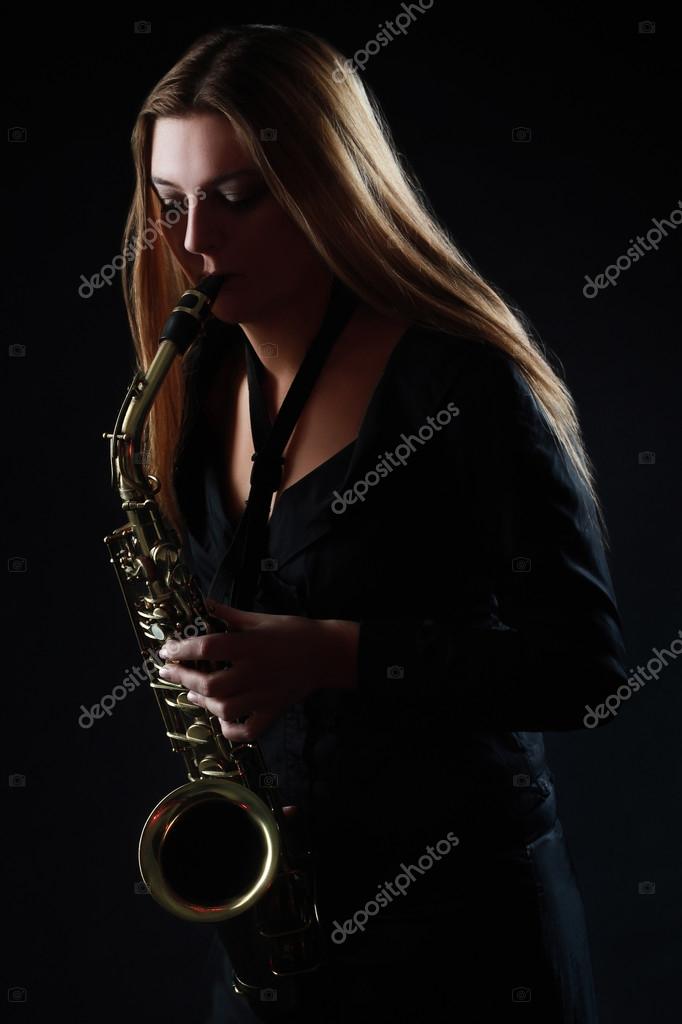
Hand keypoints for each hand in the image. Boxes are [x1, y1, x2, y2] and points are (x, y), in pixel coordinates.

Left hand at [157, 601, 358, 741]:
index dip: (182, 649)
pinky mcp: (273, 710)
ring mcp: (264, 694)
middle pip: (211, 683)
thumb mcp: (260, 618)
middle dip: (184, 677)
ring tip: (193, 692)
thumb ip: (229, 615)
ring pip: (225, 708)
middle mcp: (254, 671)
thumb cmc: (293, 631)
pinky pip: (249, 730)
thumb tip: (203, 603)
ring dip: (203, 702)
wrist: (327, 653)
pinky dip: (231, 730)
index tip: (166, 649)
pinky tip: (222, 719)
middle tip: (170, 671)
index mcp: (250, 645)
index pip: (208, 647)